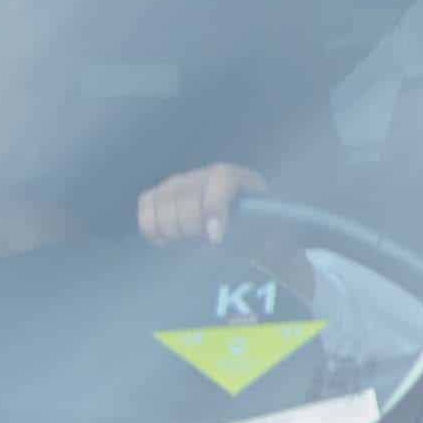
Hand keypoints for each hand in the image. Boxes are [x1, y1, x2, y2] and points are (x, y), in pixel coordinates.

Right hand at [139, 161, 267, 243]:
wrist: (244, 235)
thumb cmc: (261, 237)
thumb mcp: (275, 236)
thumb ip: (270, 237)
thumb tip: (254, 247)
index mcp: (239, 178)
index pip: (221, 179)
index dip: (214, 207)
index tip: (215, 239)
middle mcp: (206, 175)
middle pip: (187, 193)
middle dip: (191, 227)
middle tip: (202, 245)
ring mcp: (181, 182)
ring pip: (164, 199)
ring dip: (173, 229)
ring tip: (188, 244)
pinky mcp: (162, 195)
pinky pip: (147, 204)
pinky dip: (152, 226)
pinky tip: (166, 241)